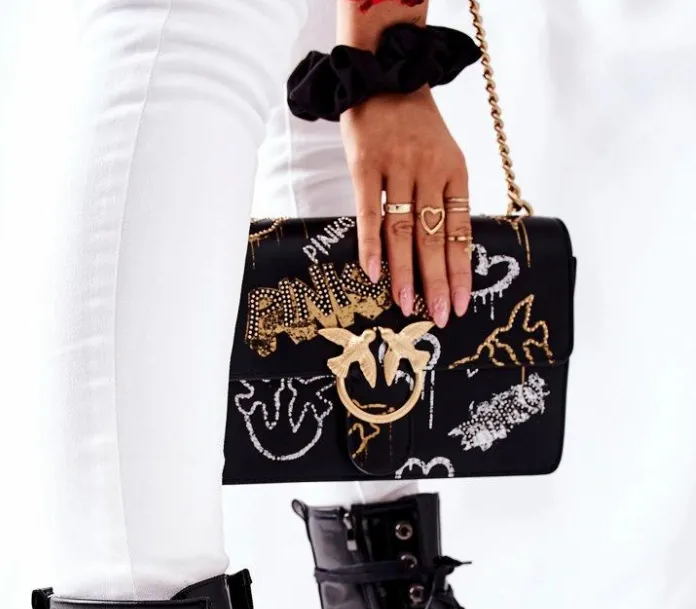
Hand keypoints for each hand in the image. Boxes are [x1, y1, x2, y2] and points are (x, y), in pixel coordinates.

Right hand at [341, 86, 471, 326]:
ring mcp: (397, 167)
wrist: (383, 73)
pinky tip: (373, 273)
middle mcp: (429, 171)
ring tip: (405, 305)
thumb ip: (444, 198)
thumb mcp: (442, 157)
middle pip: (434, 237)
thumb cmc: (414, 125)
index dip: (461, 271)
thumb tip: (445, 254)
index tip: (461, 304)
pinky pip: (369, 212)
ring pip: (403, 230)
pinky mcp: (365, 164)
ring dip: (405, 272)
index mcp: (455, 172)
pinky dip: (370, 244)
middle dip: (437, 282)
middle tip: (439, 316)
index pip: (461, 231)